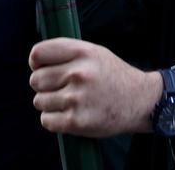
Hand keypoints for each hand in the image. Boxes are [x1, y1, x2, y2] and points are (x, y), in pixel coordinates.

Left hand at [29, 39, 163, 136]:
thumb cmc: (112, 76)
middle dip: (44, 85)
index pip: (38, 53)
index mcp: (83, 52)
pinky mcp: (77, 121)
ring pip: (39, 101)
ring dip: (50, 103)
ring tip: (70, 101)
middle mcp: (79, 73)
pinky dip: (54, 119)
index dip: (36, 62)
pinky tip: (69, 114)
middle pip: (35, 79)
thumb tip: (34, 62)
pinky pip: (46, 120)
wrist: (140, 101)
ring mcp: (77, 98)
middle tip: (61, 88)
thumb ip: (67, 53)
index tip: (41, 67)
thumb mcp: (95, 52)